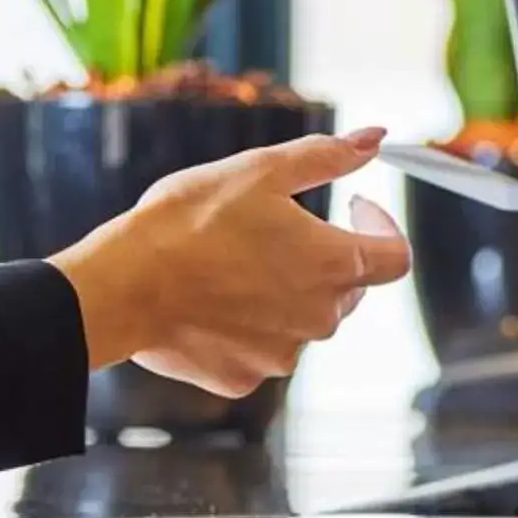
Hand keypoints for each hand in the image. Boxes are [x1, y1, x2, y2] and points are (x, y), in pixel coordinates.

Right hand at [49, 129, 410, 398]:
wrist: (121, 285)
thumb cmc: (188, 223)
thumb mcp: (262, 170)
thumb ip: (327, 156)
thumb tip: (374, 138)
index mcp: (333, 265)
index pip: (395, 256)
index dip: (382, 226)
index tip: (355, 207)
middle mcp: (318, 319)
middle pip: (347, 289)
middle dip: (324, 257)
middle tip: (275, 229)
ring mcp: (281, 355)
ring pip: (302, 320)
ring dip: (284, 292)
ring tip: (232, 262)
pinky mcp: (243, 378)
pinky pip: (259, 348)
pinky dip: (246, 326)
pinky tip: (210, 300)